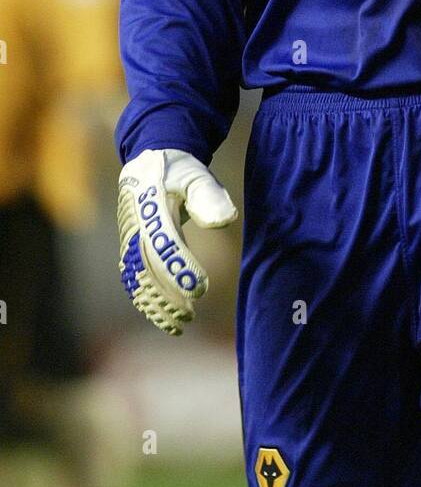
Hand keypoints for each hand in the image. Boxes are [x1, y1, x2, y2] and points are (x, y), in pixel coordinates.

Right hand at [117, 148, 237, 334]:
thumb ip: (209, 195)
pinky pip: (134, 278)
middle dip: (167, 296)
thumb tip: (225, 219)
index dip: (180, 268)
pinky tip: (162, 316)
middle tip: (190, 316)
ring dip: (155, 304)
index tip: (200, 289)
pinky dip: (145, 299)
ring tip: (178, 325)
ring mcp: (129, 239)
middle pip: (147, 268)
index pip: (165, 243)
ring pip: (137, 279)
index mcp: (151, 207)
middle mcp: (136, 227)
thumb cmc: (179, 170)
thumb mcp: (197, 175)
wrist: (148, 161)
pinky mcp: (129, 248)